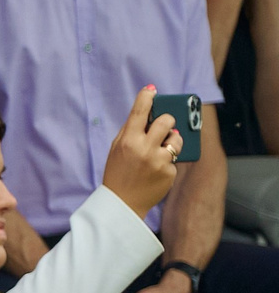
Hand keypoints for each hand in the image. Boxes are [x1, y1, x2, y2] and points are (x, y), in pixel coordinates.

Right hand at [100, 86, 184, 218]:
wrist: (122, 202)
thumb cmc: (118, 172)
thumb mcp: (117, 149)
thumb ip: (131, 132)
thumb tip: (150, 115)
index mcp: (127, 140)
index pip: (139, 111)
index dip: (146, 97)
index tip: (152, 90)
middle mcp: (144, 148)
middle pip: (166, 121)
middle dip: (167, 121)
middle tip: (164, 126)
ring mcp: (158, 160)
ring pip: (176, 138)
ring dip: (173, 139)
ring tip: (164, 148)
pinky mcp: (169, 171)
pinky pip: (174, 158)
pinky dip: (168, 162)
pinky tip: (157, 171)